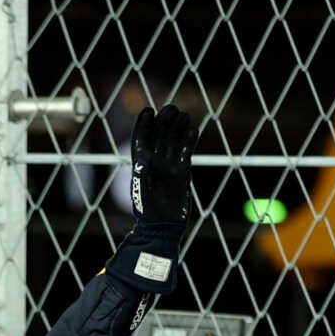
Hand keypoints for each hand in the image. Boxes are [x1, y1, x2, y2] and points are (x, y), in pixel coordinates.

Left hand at [127, 103, 194, 231]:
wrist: (163, 226)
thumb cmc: (148, 210)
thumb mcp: (141, 191)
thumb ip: (141, 174)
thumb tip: (143, 157)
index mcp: (141, 164)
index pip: (142, 138)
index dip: (144, 124)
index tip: (148, 110)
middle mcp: (154, 162)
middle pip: (159, 136)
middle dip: (164, 121)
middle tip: (172, 109)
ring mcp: (169, 166)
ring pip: (173, 141)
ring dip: (177, 128)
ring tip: (184, 116)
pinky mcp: (182, 172)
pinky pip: (186, 152)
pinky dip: (189, 141)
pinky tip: (193, 131)